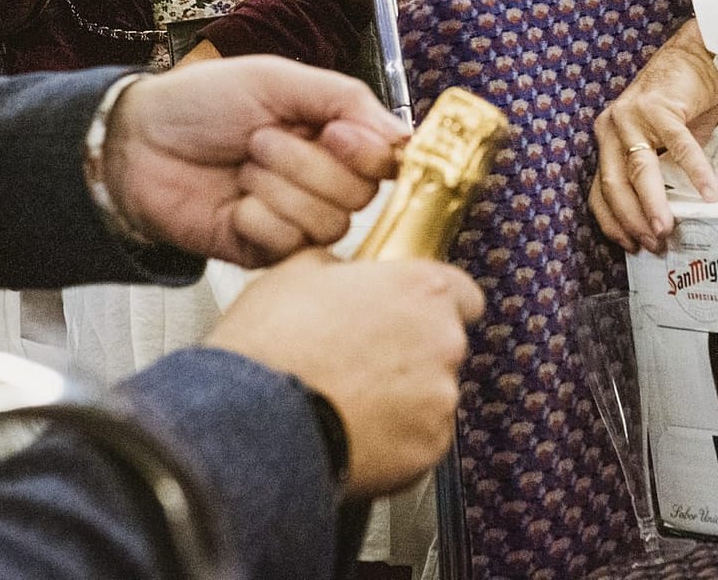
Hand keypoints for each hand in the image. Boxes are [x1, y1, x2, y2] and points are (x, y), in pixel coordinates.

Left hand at [102, 57, 409, 267]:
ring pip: (327, 222)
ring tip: (242, 167)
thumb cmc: (202, 103)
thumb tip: (405, 135)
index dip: (367, 152)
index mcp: (333, 137)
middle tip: (260, 140)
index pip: (388, 159)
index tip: (334, 133)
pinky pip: (287, 244)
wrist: (139, 142)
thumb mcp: (278, 79)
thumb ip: (346, 99)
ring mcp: (296, 220)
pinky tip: (233, 203)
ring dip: (276, 187)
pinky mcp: (266, 252)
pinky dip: (257, 217)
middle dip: (304, 163)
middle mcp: (323, 181)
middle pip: (359, 194)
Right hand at [205, 250, 480, 496]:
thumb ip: (342, 268)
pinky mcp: (427, 450)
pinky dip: (394, 439)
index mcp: (421, 290)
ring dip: (401, 398)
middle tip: (361, 360)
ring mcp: (439, 399)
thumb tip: (344, 274)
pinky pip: (418, 440)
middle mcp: (443, 342)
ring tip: (348, 399)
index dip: (431, 305)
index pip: (463, 294)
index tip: (410, 314)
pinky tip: (352, 430)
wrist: (255, 420)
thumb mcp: (298, 271)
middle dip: (410, 353)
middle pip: (443, 346)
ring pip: (431, 396)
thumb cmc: (273, 345)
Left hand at [590, 18, 717, 254]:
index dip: (613, 221)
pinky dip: (695, 172)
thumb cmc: (678, 104)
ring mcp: (633, 116)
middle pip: (614, 184)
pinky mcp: (660, 107)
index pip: (599, 190)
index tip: (630, 245)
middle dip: (631, 219)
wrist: (694, 57)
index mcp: (607, 139)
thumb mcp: (657, 142)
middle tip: (652, 243)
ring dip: (653, 203)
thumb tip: (667, 215)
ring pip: (639, 169)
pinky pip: (678, 147)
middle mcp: (612, 127)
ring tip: (667, 228)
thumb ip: (654, 171)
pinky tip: (709, 193)